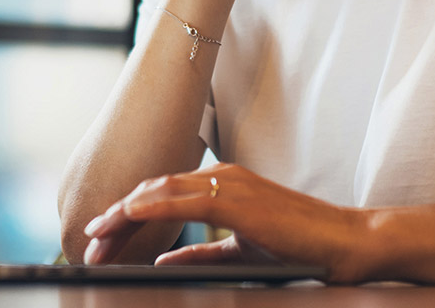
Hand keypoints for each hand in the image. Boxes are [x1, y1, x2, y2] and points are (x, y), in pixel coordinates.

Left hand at [80, 162, 368, 281]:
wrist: (345, 242)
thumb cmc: (300, 245)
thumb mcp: (240, 251)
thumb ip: (202, 253)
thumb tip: (162, 258)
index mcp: (222, 184)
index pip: (161, 193)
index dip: (126, 213)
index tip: (101, 235)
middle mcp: (221, 177)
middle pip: (153, 190)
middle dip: (116, 216)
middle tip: (89, 241)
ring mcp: (230, 184)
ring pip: (161, 191)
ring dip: (124, 212)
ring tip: (99, 234)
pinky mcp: (240, 201)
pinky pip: (185, 199)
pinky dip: (152, 205)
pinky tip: (130, 215)